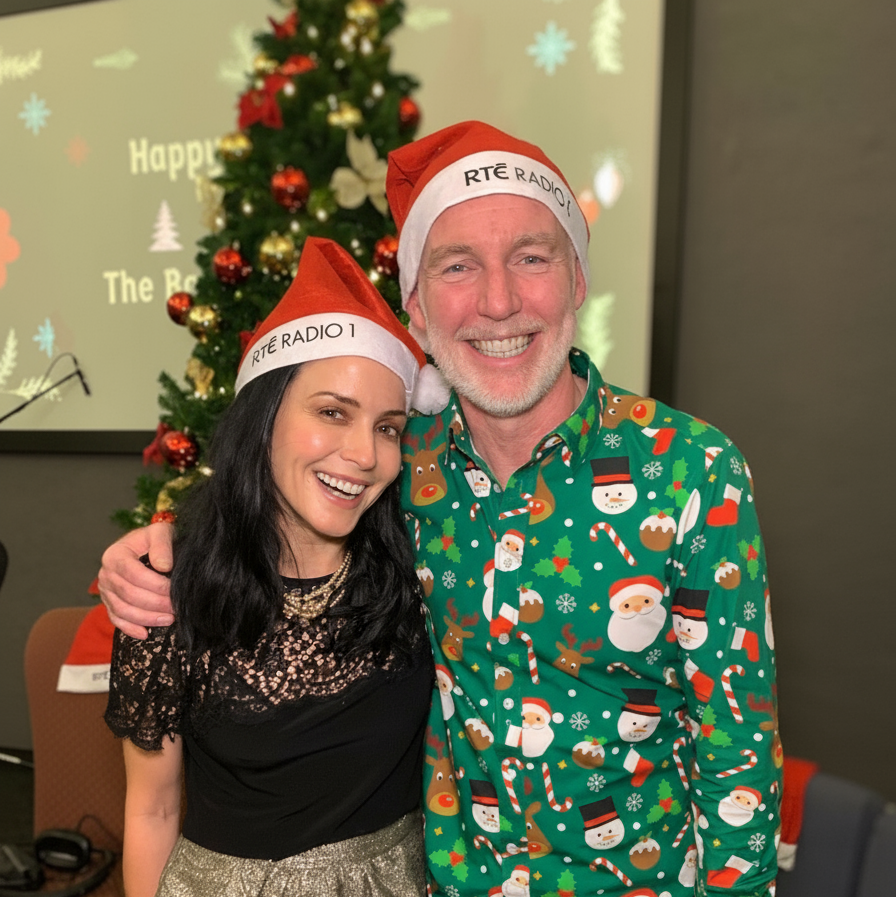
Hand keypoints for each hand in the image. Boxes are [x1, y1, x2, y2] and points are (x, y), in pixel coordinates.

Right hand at [98, 523, 174, 638]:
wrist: (145, 545)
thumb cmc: (154, 539)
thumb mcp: (160, 532)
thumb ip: (162, 545)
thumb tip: (163, 566)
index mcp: (115, 554)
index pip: (134, 574)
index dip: (155, 585)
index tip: (173, 591)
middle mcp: (106, 573)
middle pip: (128, 594)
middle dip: (155, 604)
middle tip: (176, 608)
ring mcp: (105, 589)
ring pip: (122, 610)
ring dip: (146, 618)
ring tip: (169, 619)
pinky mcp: (109, 602)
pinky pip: (116, 618)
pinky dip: (130, 628)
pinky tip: (146, 633)